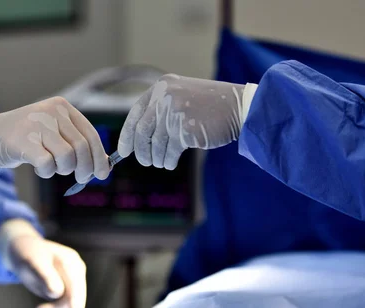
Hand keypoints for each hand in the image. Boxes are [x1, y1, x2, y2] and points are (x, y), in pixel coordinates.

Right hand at [0, 96, 109, 182]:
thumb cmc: (26, 138)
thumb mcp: (54, 134)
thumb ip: (76, 144)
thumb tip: (104, 166)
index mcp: (63, 107)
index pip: (90, 134)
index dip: (99, 157)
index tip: (102, 174)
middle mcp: (52, 111)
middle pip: (82, 147)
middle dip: (85, 169)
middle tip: (81, 179)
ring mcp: (37, 124)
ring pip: (67, 157)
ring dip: (63, 169)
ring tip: (52, 167)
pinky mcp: (24, 140)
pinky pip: (47, 164)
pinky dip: (46, 172)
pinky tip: (39, 168)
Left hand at [0, 220, 85, 307]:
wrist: (23, 249)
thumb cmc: (26, 253)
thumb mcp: (32, 262)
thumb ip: (45, 276)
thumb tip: (57, 293)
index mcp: (71, 261)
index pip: (75, 286)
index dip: (75, 303)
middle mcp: (77, 271)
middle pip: (75, 299)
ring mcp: (74, 281)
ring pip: (72, 307)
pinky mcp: (68, 289)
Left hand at [117, 74, 257, 169]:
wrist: (240, 106)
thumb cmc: (211, 106)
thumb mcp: (181, 98)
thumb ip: (160, 111)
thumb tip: (136, 140)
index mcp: (161, 87)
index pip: (136, 114)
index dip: (127, 134)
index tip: (124, 150)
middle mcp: (165, 97)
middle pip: (142, 131)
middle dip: (141, 150)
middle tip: (144, 162)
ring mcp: (175, 112)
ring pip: (156, 143)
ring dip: (157, 158)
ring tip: (163, 163)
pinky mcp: (185, 129)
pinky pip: (170, 151)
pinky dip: (168, 160)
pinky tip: (171, 163)